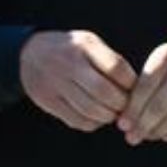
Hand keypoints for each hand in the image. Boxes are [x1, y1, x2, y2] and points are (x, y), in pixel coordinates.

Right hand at [19, 28, 135, 132]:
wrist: (29, 53)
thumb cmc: (71, 49)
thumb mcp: (90, 43)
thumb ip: (110, 60)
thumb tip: (135, 87)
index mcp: (85, 46)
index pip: (116, 68)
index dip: (131, 83)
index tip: (137, 89)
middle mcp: (70, 65)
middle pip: (103, 92)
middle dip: (121, 104)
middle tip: (128, 107)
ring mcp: (56, 84)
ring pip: (90, 109)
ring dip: (108, 116)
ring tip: (114, 113)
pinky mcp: (47, 101)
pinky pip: (75, 120)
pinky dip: (91, 123)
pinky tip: (97, 118)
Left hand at [119, 38, 166, 145]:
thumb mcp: (162, 66)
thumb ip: (144, 89)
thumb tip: (126, 123)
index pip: (145, 87)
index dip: (131, 109)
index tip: (122, 125)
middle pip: (160, 104)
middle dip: (142, 125)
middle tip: (132, 138)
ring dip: (158, 131)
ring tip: (149, 136)